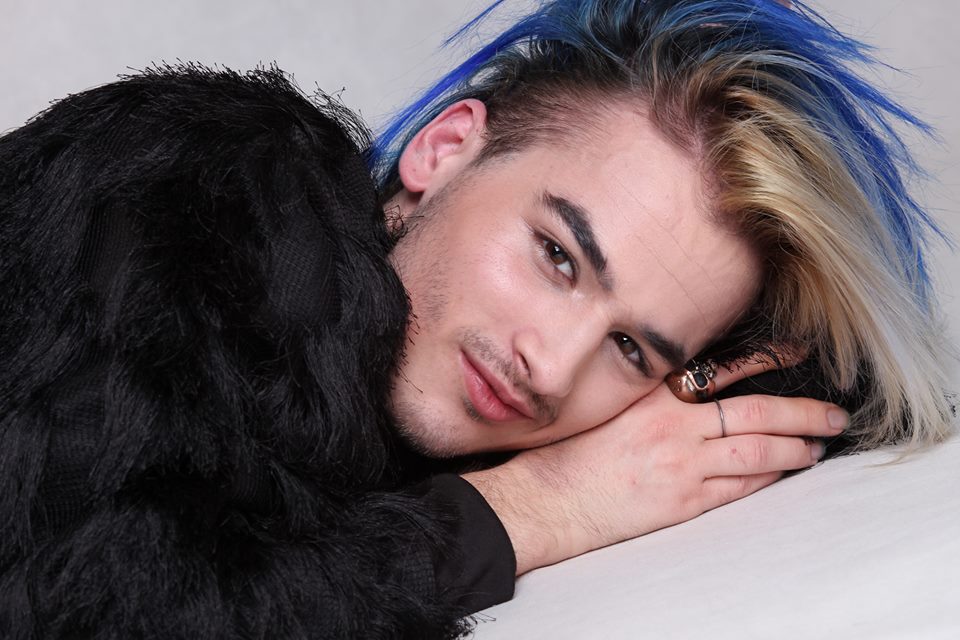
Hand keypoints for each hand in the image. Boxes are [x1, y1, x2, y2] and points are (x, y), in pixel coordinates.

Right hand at [464, 356, 848, 574]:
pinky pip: (739, 486)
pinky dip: (767, 476)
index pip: (724, 370)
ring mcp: (682, 464)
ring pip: (757, 451)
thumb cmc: (571, 451)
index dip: (767, 361)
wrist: (549, 497)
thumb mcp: (610, 404)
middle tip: (833, 414)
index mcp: (654, 393)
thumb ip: (652, 392)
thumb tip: (696, 386)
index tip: (796, 354)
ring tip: (817, 446)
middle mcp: (673, 424)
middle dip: (803, 413)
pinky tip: (784, 471)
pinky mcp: (683, 500)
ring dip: (795, 448)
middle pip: (756, 413)